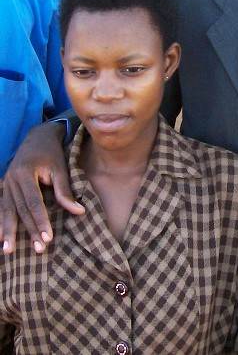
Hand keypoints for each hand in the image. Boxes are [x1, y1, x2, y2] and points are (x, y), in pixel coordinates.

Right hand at [1, 123, 83, 254]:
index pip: (34, 202)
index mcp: (26, 173)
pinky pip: (2, 208)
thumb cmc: (52, 153)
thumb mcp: (61, 168)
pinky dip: (1, 223)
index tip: (47, 237)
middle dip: (28, 230)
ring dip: (10, 232)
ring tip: (9, 251)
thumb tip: (79, 212)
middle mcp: (12, 179)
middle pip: (20, 209)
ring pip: (8, 211)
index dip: (40, 220)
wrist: (37, 137)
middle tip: (38, 248)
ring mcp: (5, 183)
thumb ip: (65, 191)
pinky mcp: (4, 187)